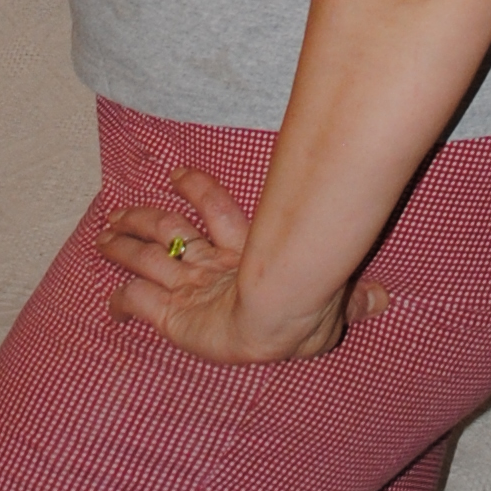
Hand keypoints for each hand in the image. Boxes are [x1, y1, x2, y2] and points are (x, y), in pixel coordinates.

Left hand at [99, 161, 387, 362]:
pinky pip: (139, 305)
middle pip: (172, 231)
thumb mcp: (340, 304)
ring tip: (103, 234)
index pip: (220, 215)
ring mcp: (194, 288)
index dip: (198, 191)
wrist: (281, 315)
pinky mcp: (174, 316)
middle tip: (118, 213)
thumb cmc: (310, 306)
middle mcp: (217, 267)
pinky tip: (109, 305)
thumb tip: (386, 299)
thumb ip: (356, 303)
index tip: (177, 175)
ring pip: (149, 257)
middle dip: (144, 221)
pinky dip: (122, 304)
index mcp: (250, 257)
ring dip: (123, 245)